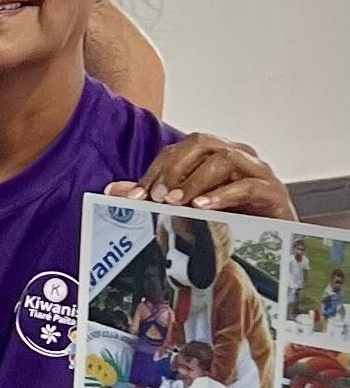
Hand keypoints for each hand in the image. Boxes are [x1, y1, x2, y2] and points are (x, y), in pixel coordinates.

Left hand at [107, 133, 295, 217]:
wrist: (275, 243)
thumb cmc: (230, 220)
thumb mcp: (187, 207)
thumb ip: (154, 196)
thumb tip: (113, 189)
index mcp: (213, 155)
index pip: (179, 150)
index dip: (155, 170)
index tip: (135, 196)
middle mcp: (236, 156)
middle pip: (202, 143)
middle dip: (174, 168)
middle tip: (157, 197)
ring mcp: (257, 171)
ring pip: (224, 159)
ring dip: (195, 182)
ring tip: (176, 204)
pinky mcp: (273, 191)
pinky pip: (248, 185)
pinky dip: (222, 196)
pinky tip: (203, 208)